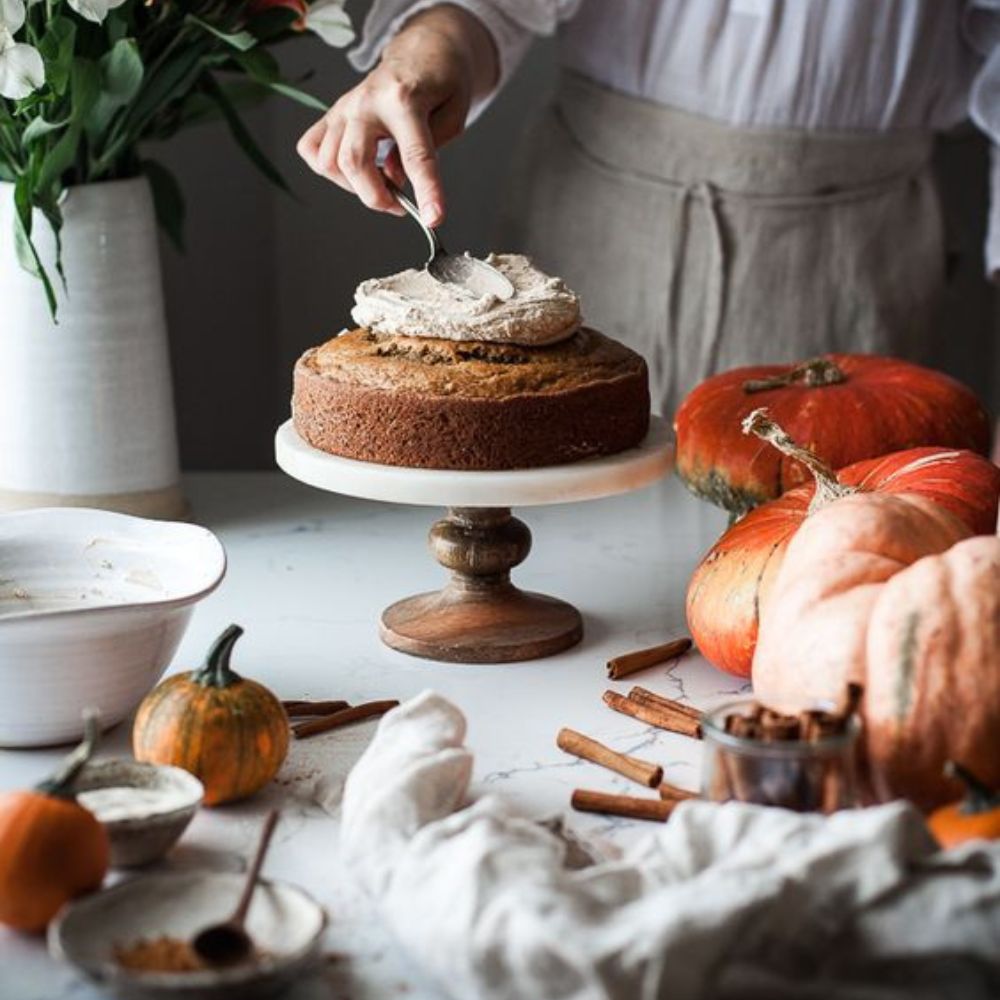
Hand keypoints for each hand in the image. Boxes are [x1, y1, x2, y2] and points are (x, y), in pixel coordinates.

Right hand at [297, 5, 498, 226]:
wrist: (421, 51)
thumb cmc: (441, 82)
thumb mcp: (454, 113)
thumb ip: (429, 149)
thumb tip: (393, 178)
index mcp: (405, 98)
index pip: (415, 155)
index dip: (426, 192)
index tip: (434, 218)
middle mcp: (366, 101)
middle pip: (354, 161)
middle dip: (377, 197)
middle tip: (400, 206)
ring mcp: (344, 107)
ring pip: (329, 162)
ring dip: (355, 187)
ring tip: (381, 184)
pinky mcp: (331, 114)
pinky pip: (311, 150)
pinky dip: (329, 171)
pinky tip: (354, 171)